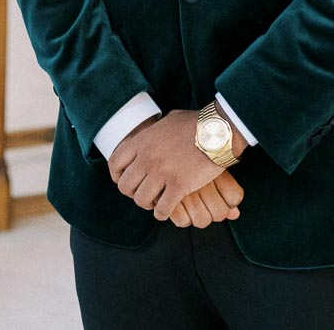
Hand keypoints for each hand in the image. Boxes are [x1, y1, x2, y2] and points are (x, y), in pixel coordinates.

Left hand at [109, 108, 246, 221]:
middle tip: (144, 192)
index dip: (117, 175)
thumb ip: (155, 131)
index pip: (115, 163)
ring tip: (157, 201)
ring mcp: (162, 172)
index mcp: (143, 140)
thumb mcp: (169, 120)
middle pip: (126, 186)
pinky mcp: (178, 186)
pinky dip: (162, 213)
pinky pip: (162, 209)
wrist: (218, 130)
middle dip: (133, 192)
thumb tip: (151, 133)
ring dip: (148, 204)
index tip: (124, 180)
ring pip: (141, 200)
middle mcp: (148, 157)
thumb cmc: (196, 123)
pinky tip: (168, 209)